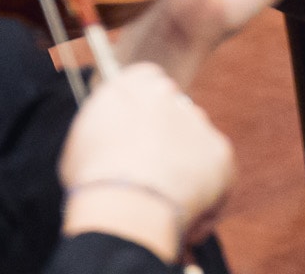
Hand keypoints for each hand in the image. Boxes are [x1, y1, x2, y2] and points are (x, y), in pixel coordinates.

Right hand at [58, 64, 233, 261]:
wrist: (125, 202)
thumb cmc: (94, 179)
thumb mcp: (84, 141)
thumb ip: (107, 129)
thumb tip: (114, 142)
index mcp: (131, 86)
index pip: (145, 83)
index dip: (146, 113)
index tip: (140, 137)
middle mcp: (168, 95)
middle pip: (175, 114)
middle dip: (169, 142)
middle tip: (153, 177)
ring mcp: (197, 121)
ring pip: (195, 147)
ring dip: (186, 171)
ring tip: (163, 207)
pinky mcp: (220, 150)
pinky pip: (217, 177)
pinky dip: (207, 200)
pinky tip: (185, 221)